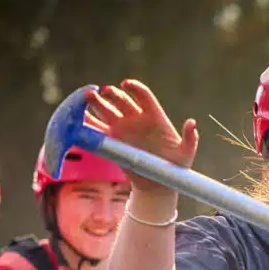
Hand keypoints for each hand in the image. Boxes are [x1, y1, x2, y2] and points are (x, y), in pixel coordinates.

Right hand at [84, 80, 198, 194]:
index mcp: (154, 116)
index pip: (143, 96)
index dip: (135, 88)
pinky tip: (76, 117)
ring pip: (105, 110)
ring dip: (95, 102)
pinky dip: (86, 122)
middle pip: (120, 100)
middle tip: (103, 92)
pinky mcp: (111, 141)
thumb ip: (190, 138)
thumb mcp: (185, 154)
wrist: (158, 185)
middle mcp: (135, 118)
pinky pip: (96, 129)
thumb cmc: (175, 167)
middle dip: (111, 94)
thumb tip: (192, 123)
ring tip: (86, 97)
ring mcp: (121, 128)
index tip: (126, 84)